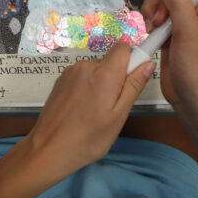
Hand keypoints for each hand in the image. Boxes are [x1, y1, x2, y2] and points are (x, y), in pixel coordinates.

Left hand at [24, 43, 153, 177]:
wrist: (49, 148)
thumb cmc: (88, 138)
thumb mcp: (119, 115)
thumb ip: (134, 86)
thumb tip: (148, 64)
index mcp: (103, 73)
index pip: (124, 48)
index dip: (133, 60)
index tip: (134, 77)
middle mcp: (85, 66)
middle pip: (110, 60)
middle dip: (117, 77)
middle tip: (114, 105)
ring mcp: (70, 72)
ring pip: (96, 70)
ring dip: (101, 84)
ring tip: (96, 111)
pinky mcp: (60, 80)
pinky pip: (82, 76)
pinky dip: (87, 87)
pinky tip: (83, 109)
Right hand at [140, 0, 197, 119]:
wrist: (193, 100)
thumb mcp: (189, 35)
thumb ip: (180, 5)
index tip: (162, 18)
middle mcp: (197, 14)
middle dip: (156, 7)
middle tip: (155, 26)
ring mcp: (184, 25)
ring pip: (160, 7)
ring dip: (152, 17)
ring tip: (152, 34)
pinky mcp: (172, 36)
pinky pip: (157, 21)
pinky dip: (151, 27)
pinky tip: (152, 38)